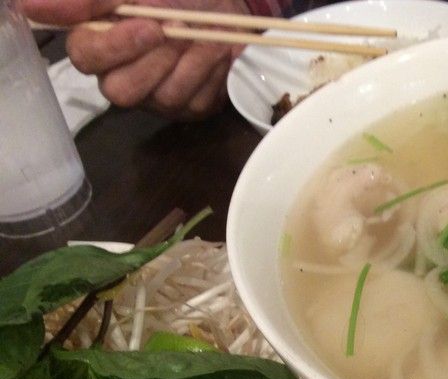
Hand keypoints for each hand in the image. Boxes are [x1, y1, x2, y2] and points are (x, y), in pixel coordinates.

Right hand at [22, 0, 251, 119]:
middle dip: (156, 59)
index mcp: (101, 42)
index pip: (86, 57)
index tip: (149, 25)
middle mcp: (124, 76)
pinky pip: (196, 102)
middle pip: (121, 91)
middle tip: (181, 29)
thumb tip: (28, 5)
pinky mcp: (190, 109)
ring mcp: (157, 97)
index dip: (116, 47)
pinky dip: (211, 71)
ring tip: (205, 34)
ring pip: (164, 97)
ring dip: (191, 60)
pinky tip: (218, 51)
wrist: (228, 7)